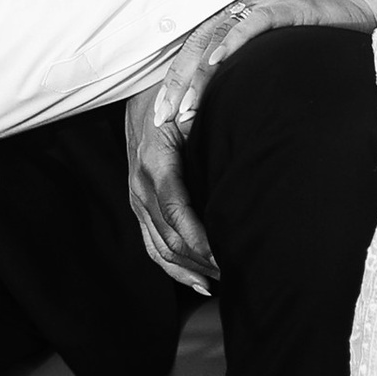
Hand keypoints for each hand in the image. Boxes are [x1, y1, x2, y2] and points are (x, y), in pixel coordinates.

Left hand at [124, 0, 376, 290]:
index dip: (176, 82)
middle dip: (175, 85)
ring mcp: (263, 5)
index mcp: (240, 23)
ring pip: (215, 37)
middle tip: (160, 120)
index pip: (198, 52)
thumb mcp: (286, 61)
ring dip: (196, 74)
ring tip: (184, 108)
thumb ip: (262, 78)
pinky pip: (252, 22)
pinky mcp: (286, 5)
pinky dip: (231, 42)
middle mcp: (245, 11)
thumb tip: (244, 118)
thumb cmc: (328, 35)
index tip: (162, 117)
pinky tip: (218, 64)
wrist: (366, 1)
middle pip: (196, 45)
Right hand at [127, 73, 217, 294]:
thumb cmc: (174, 95)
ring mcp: (136, 199)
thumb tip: (239, 145)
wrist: (142, 93)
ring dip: (190, 269)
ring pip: (160, 248)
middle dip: (202, 259)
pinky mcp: (138, 206)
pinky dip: (173, 267)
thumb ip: (207, 125)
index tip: (223, 255)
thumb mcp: (190, 103)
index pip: (176, 210)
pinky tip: (198, 281)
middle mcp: (141, 186)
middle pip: (170, 237)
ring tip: (223, 282)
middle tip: (236, 272)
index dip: (198, 238)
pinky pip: (152, 245)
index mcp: (155, 163)